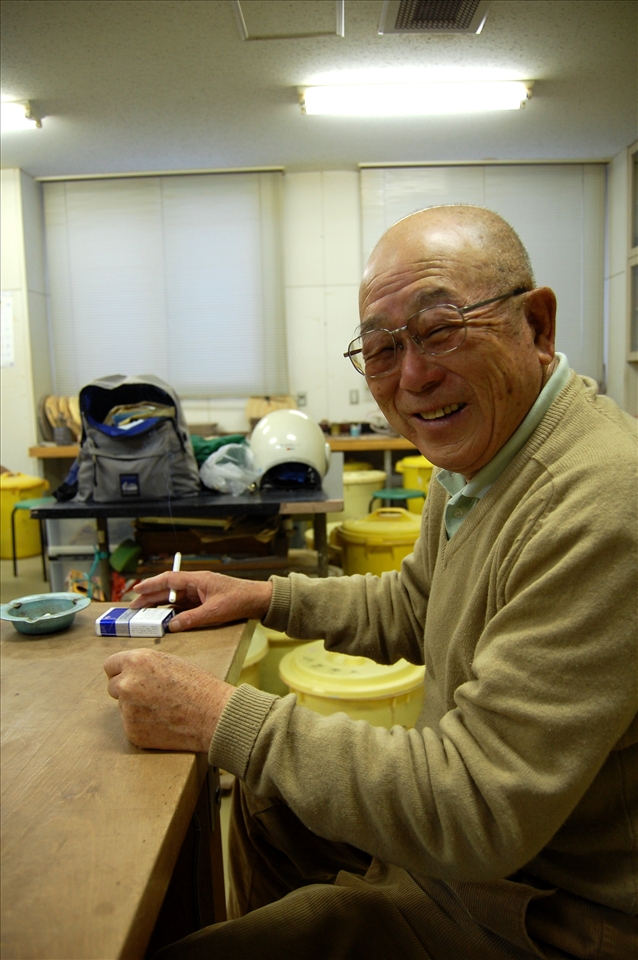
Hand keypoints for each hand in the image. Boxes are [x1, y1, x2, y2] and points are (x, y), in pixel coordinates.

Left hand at [104, 648, 233, 750]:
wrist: (213, 715)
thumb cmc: (199, 686)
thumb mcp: (171, 662)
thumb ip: (145, 666)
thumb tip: (131, 673)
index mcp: (137, 661)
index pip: (110, 665)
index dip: (120, 671)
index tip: (127, 677)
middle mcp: (127, 684)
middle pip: (113, 687)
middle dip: (127, 690)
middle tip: (148, 695)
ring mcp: (127, 709)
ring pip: (123, 707)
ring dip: (135, 708)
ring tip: (162, 709)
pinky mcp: (132, 731)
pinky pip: (131, 725)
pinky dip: (142, 725)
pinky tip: (163, 722)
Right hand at [130, 570, 272, 631]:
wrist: (260, 600)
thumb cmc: (240, 600)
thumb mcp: (215, 611)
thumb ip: (192, 619)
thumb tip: (172, 626)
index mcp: (198, 579)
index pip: (169, 580)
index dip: (151, 584)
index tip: (136, 589)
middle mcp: (197, 584)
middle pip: (168, 589)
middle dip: (150, 597)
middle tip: (133, 607)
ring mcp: (200, 593)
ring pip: (175, 598)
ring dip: (160, 605)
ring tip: (143, 613)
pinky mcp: (205, 602)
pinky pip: (184, 606)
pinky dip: (173, 611)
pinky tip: (164, 618)